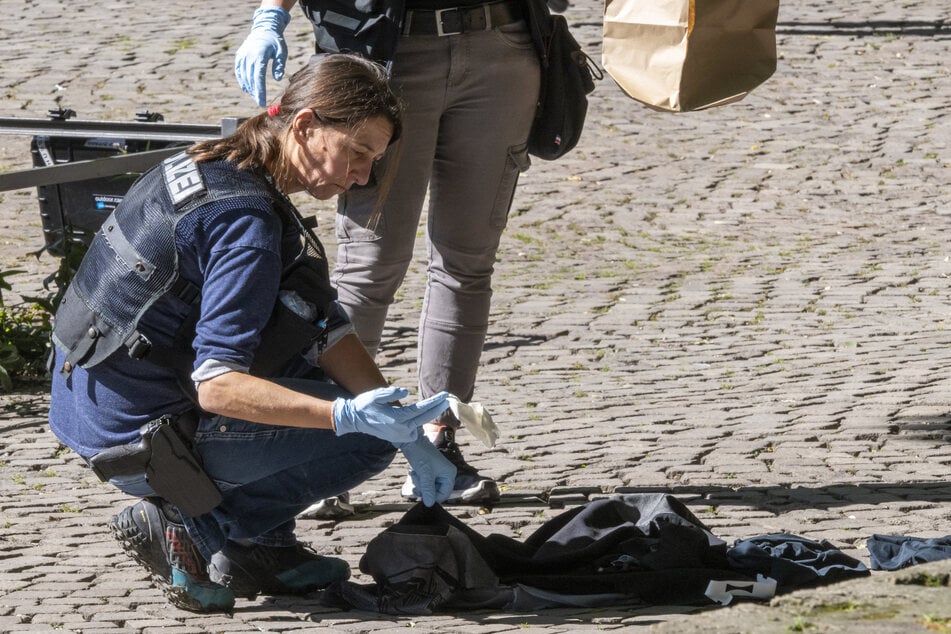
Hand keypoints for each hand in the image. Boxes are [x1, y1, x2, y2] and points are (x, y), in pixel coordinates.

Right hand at [234, 7, 290, 106]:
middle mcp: (249, 56)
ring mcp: (242, 56)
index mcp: (259, 55)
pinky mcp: (239, 56)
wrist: (264, 28)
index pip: (258, 77)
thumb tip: (277, 79)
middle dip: (255, 92)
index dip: (260, 91)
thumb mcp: (282, 52)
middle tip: (260, 102)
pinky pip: (239, 71)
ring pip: (243, 76)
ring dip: (249, 88)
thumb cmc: (276, 41)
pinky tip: (247, 89)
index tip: (262, 102)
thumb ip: (279, 65)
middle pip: (250, 79)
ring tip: (255, 96)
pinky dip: (242, 81)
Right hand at [333, 387, 449, 443]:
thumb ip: (390, 393)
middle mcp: (401, 429)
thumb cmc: (365, 405)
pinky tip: (422, 414)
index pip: (421, 409)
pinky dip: (419, 421)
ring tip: (439, 403)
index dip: (434, 402)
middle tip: (448, 398)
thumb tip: (406, 391)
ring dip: (429, 414)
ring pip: (420, 424)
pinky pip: (414, 429)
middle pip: (425, 417)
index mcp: (397, 418)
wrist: (355, 420)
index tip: (445, 395)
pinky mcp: (399, 437)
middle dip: (437, 407)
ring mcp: (401, 435)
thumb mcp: (375, 395)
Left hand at [398, 435, 456, 505]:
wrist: (411, 441)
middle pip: (435, 491)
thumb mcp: (425, 474)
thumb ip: (428, 490)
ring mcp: (437, 472)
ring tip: (414, 475)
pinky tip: (414, 472)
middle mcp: (445, 473)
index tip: (422, 495)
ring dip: (419, 483)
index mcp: (449, 474)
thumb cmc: (421, 454)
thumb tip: (429, 504)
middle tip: (416, 484)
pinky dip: (418, 479)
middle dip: (424, 489)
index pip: (444, 494)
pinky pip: (424, 481)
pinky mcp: (429, 470)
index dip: (433, 497)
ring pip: (428, 487)